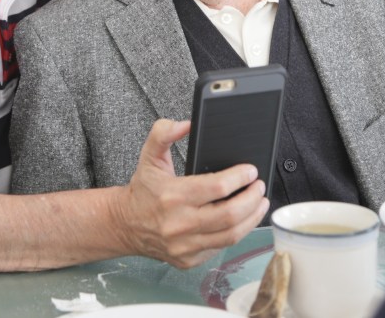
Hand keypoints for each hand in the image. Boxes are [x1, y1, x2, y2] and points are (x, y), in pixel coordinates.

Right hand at [113, 119, 268, 268]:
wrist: (124, 225)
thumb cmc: (142, 191)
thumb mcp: (149, 156)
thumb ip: (163, 133)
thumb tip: (184, 124)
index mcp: (172, 195)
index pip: (217, 187)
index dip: (239, 178)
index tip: (250, 171)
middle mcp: (179, 223)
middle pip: (230, 214)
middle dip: (252, 199)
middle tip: (260, 187)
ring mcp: (184, 245)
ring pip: (231, 235)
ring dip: (252, 218)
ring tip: (260, 203)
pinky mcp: (189, 259)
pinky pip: (221, 247)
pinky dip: (236, 233)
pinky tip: (243, 220)